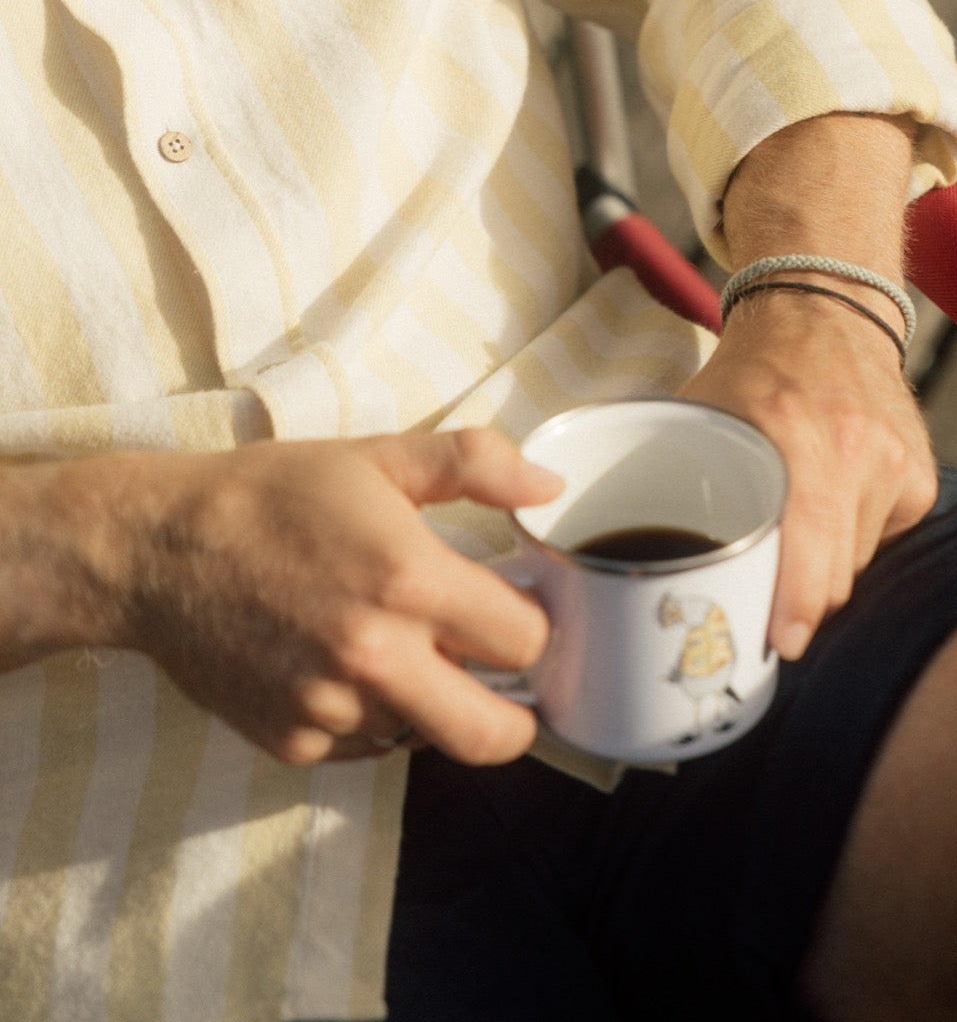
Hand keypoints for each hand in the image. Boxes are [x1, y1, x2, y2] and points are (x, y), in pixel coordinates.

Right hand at [87, 430, 562, 766]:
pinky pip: (366, 747)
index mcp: (408, 581)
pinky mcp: (293, 744)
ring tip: (400, 646)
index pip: (525, 641)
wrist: (158, 549)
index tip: (516, 609)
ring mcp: (332, 710)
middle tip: (508, 682)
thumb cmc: (271, 495)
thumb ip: (476, 464)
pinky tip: (345, 664)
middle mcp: (376, 658)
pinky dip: (373, 718)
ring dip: (431, 704)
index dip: (532, 624)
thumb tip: (549, 488)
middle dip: (518, 714)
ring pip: (425, 736)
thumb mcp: (378, 458)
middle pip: (494, 734)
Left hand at [678, 292, 936, 660]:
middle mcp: (853, 445)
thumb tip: (636, 565)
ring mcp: (894, 462)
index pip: (809, 549)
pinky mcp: (921, 476)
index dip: (793, 611)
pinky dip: (855, 536)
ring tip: (793, 527)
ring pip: (857, 566)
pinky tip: (832, 498)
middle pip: (832, 578)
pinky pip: (883, 541)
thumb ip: (675, 481)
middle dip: (797, 603)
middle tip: (762, 603)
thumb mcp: (698, 412)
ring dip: (823, 567)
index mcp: (790, 430)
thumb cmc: (749, 370)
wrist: (826, 310)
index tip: (777, 643)